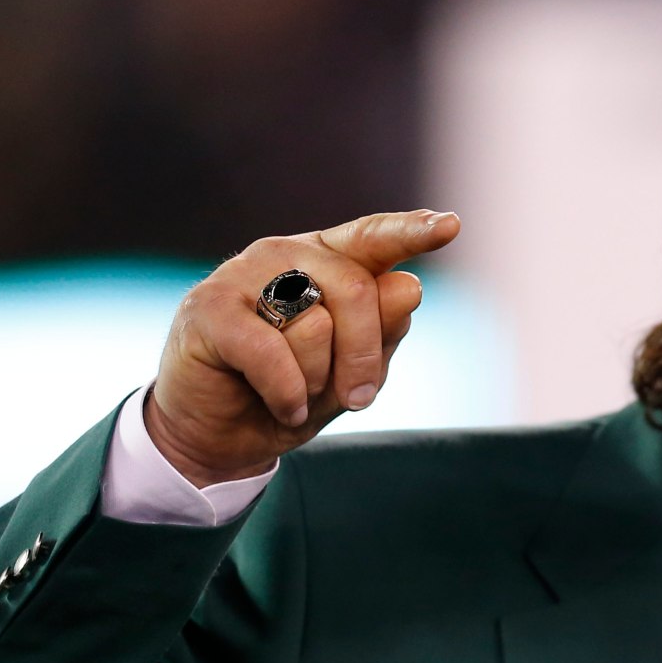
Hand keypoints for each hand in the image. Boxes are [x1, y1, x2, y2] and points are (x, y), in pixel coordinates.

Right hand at [144, 209, 461, 486]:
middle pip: (357, 290)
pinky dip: (287, 394)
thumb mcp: (351, 373)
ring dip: (316, 380)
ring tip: (295, 393)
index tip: (451, 226)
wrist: (220, 437)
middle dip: (364, 355)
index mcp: (326, 262)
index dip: (412, 232)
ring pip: (315, 323)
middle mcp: (285, 256)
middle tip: (356, 397)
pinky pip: (273, 353)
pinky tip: (280, 405)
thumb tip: (408, 285)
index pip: (375, 239)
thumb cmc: (292, 396)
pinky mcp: (210, 308)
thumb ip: (381, 331)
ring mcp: (243, 275)